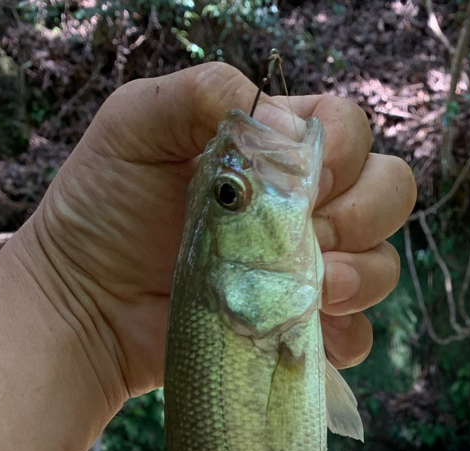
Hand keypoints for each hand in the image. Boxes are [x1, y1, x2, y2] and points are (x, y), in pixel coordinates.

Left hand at [15, 62, 416, 408]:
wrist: (82, 304)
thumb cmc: (101, 210)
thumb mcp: (135, 124)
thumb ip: (204, 94)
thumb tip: (284, 125)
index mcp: (274, 152)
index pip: (349, 131)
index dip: (342, 152)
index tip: (302, 179)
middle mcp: (301, 209)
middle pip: (387, 192)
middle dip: (365, 212)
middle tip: (312, 238)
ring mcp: (304, 275)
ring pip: (383, 264)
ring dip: (363, 274)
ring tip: (316, 289)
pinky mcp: (297, 333)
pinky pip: (357, 336)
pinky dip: (346, 335)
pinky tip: (307, 330)